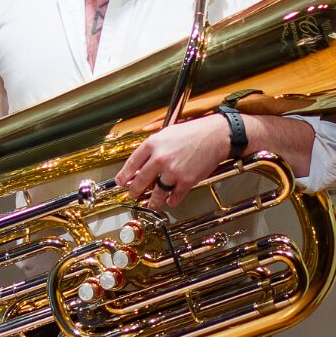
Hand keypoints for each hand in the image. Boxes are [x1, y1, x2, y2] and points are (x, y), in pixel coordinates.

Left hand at [114, 116, 231, 212]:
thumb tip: (143, 162)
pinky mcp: (186, 181)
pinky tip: (169, 201)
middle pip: (141, 180)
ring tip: (151, 204)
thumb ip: (153, 147)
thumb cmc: (193, 132)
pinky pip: (174, 197)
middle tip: (132, 194)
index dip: (124, 175)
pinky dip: (171, 201)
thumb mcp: (166, 133)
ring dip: (152, 202)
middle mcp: (160, 158)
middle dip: (134, 191)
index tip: (120, 182)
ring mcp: (173, 171)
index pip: (132, 163)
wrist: (215, 135)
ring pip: (156, 193)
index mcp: (153, 144)